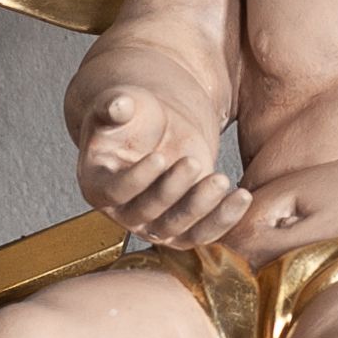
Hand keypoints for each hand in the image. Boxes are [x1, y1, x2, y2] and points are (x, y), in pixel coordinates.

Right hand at [76, 89, 250, 245]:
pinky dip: (224, 219)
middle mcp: (122, 212)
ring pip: (178, 229)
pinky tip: (241, 198)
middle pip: (148, 213)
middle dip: (172, 189)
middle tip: (192, 162)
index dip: (137, 178)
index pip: (115, 190)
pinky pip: (204, 233)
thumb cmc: (134, 116)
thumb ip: (113, 106)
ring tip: (221, 179)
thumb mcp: (120, 105)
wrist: (157, 127)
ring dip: (202, 208)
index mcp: (97, 184)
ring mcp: (153, 225)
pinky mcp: (184, 228)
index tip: (159, 157)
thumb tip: (117, 104)